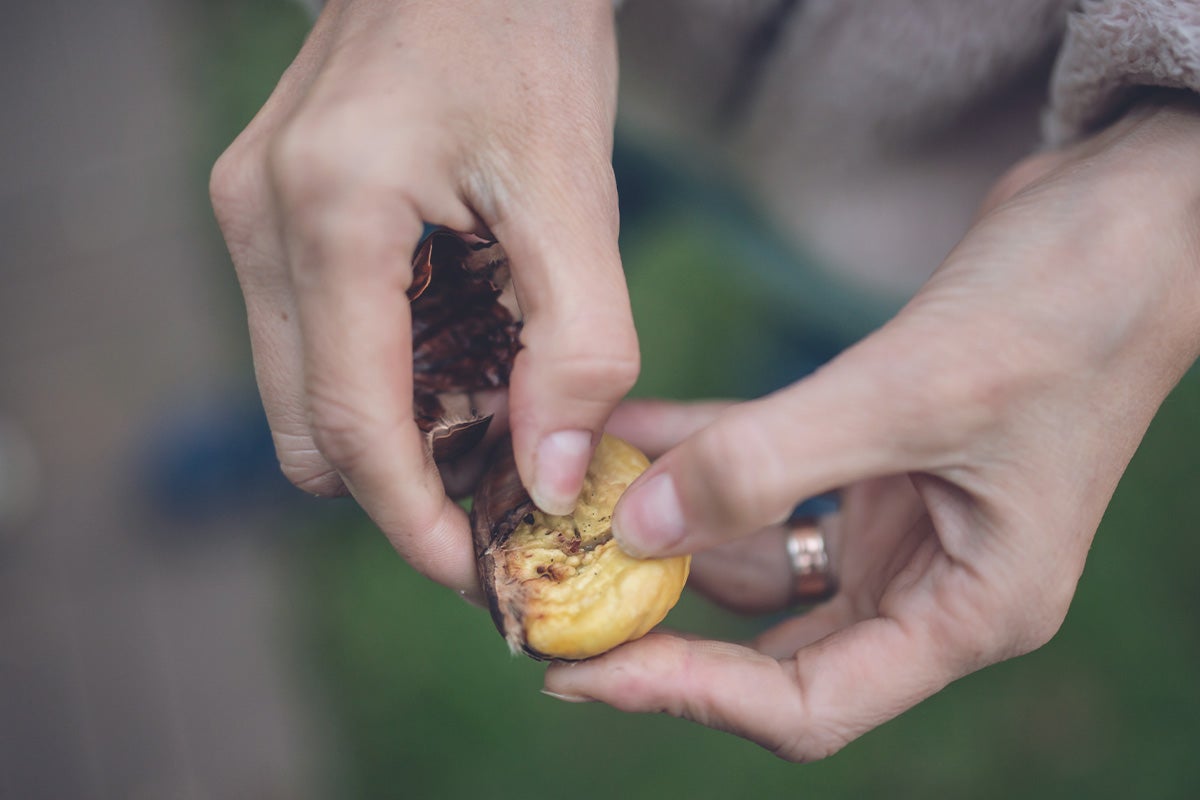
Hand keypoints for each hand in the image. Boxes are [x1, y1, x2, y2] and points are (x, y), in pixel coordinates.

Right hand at [209, 0, 636, 593]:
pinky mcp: (273, 205)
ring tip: (499, 415)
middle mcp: (261, 220)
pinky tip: (461, 348)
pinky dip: (384, 370)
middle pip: (310, 426)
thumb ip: (577, 348)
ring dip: (396, 425)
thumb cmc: (527, 36)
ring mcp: (253, 211)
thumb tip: (555, 477)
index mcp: (329, 215)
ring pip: (306, 387)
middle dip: (404, 482)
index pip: (351, 425)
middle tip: (504, 497)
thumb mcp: (576, 194)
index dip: (414, 520)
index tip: (478, 572)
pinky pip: (314, 333)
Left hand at [545, 96, 1199, 759]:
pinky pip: (762, 472)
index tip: (581, 670)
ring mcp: (898, 521)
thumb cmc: (1059, 313)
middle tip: (549, 598)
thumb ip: (763, 467)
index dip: (688, 695)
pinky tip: (622, 431)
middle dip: (660, 621)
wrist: (1121, 219)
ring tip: (568, 498)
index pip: (808, 703)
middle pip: (769, 646)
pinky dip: (695, 454)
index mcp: (969, 611)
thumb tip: (635, 531)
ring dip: (664, 524)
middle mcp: (930, 583)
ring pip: (755, 554)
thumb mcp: (906, 394)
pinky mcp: (871, 456)